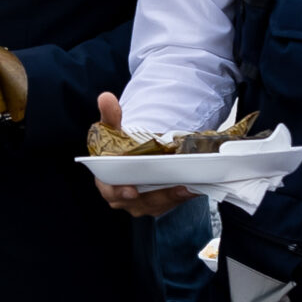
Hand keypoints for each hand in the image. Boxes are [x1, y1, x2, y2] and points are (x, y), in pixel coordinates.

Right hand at [90, 92, 195, 217]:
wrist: (133, 158)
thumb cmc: (120, 148)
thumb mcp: (114, 130)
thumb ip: (110, 116)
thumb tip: (106, 98)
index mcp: (108, 183)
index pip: (111, 191)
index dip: (120, 192)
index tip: (132, 190)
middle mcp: (125, 197)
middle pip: (140, 201)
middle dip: (158, 196)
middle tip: (176, 187)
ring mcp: (143, 203)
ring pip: (159, 204)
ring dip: (175, 197)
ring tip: (189, 186)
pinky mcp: (160, 203)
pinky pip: (172, 202)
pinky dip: (184, 196)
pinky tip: (196, 187)